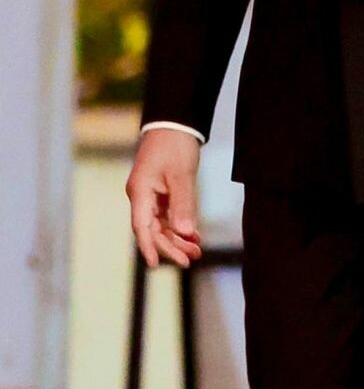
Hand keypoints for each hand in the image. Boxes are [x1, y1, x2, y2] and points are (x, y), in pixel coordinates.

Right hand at [127, 131, 202, 269]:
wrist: (175, 124)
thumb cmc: (174, 145)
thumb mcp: (181, 175)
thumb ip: (183, 204)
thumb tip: (184, 233)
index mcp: (140, 192)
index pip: (142, 226)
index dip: (148, 247)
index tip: (155, 265)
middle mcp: (142, 196)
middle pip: (153, 230)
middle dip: (171, 246)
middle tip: (191, 259)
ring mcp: (150, 195)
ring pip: (162, 225)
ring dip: (178, 238)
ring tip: (197, 250)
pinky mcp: (161, 192)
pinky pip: (168, 216)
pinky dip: (181, 226)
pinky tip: (194, 237)